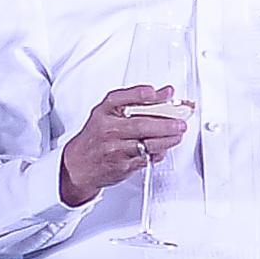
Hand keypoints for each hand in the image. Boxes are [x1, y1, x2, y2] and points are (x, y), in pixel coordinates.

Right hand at [59, 85, 187, 205]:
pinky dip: (158, 154)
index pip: (121, 98)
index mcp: (104, 112)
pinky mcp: (122, 166)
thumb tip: (166, 93)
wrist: (79, 163)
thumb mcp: (110, 113)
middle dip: (164, 124)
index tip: (157, 92)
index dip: (140, 95)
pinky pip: (145, 159)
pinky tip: (163, 148)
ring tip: (177, 135)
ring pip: (145, 144)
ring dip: (166, 140)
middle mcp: (108, 129)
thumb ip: (138, 101)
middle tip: (180, 122)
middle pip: (140, 125)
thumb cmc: (97, 135)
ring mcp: (115, 149)